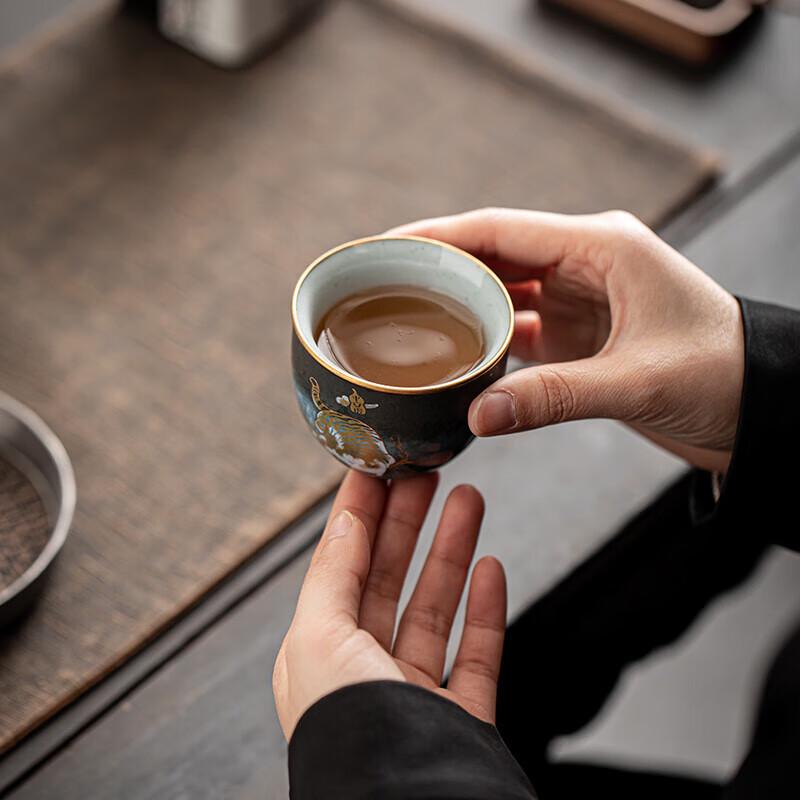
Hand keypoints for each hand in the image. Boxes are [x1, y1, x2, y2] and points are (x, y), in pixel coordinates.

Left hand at [272, 470, 506, 740]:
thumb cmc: (350, 737)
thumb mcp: (319, 640)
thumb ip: (332, 575)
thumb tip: (347, 520)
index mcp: (318, 654)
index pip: (340, 566)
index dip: (359, 514)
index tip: (378, 467)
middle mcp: (362, 672)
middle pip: (388, 578)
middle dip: (408, 522)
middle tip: (428, 472)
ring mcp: (413, 695)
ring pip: (435, 605)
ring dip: (451, 550)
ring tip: (469, 499)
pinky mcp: (460, 717)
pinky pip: (475, 651)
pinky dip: (484, 607)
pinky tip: (492, 568)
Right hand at [390, 208, 744, 472]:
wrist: (760, 406)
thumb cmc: (720, 375)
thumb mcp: (637, 381)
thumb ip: (554, 398)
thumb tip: (477, 417)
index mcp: (601, 246)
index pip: (499, 230)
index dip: (437, 237)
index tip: (386, 249)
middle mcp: (584, 264)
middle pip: (492, 256)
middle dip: (436, 270)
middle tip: (379, 288)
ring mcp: (580, 299)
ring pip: (501, 293)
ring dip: (458, 307)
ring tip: (403, 320)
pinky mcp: (579, 335)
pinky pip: (517, 330)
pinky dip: (484, 341)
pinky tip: (453, 357)